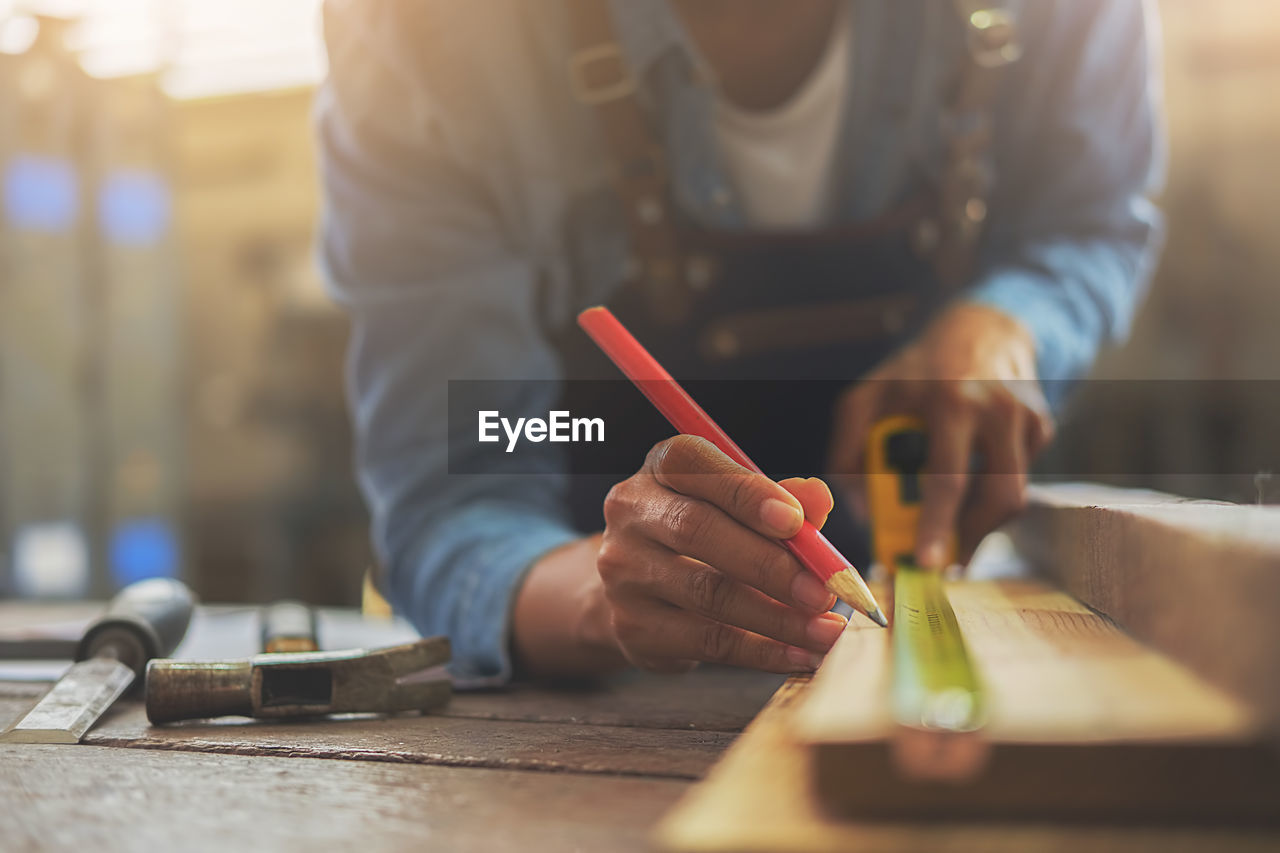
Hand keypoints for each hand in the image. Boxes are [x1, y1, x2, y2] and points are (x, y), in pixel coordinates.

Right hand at [595, 435, 848, 673]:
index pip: (691, 464)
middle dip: (768, 564)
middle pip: (697, 530)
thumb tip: (818, 499)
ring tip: (825, 630)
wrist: (641, 590)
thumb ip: (782, 500)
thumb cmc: (706, 535)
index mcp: (660, 469)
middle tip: (822, 592)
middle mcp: (631, 512)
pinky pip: (706, 642)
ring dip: (776, 617)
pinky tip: (800, 655)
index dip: (744, 491)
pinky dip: (761, 651)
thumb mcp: (739, 507)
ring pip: (706, 593)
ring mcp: (624, 571)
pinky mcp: (633, 626)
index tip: (795, 522)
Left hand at [828, 303, 1054, 566]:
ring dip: (980, 524)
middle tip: (942, 564)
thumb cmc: (915, 371)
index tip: (927, 562)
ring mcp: (1027, 419)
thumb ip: (848, 450)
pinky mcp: (1043, 427)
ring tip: (950, 533)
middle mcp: (997, 410)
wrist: (981, 330)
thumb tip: (862, 511)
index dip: (937, 526)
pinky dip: (992, 493)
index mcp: (951, 401)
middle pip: (998, 497)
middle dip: (969, 540)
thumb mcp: (868, 396)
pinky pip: (1019, 479)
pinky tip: (972, 481)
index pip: (948, 478)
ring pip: (1013, 498)